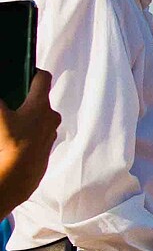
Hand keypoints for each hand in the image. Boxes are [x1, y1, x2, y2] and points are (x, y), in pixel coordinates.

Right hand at [0, 71, 59, 217]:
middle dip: (24, 98)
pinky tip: (11, 138)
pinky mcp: (46, 149)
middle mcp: (51, 118)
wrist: (18, 178)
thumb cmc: (9, 144)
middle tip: (10, 99)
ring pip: (38, 118)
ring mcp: (50, 134)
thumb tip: (2, 100)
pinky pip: (36, 134)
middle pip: (39, 100)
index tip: (23, 72)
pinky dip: (26, 132)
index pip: (43, 78)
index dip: (32, 71)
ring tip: (8, 121)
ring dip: (25, 116)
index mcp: (41, 105)